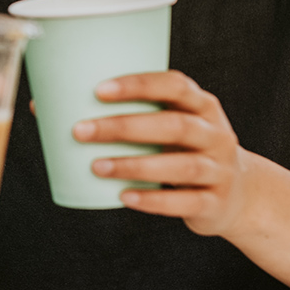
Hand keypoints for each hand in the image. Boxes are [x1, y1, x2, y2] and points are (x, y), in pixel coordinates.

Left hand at [73, 71, 252, 237]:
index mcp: (203, 106)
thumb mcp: (172, 124)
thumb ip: (130, 113)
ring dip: (134, 165)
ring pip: (180, 165)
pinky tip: (124, 196)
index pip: (175, 85)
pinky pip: (184, 202)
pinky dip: (152, 200)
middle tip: (81, 131)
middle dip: (124, 127)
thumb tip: (48, 107)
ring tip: (97, 165)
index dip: (138, 85)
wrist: (241, 194)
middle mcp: (216, 134)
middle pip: (174, 126)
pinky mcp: (215, 203)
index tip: (99, 90)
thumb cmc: (187, 150)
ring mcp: (220, 170)